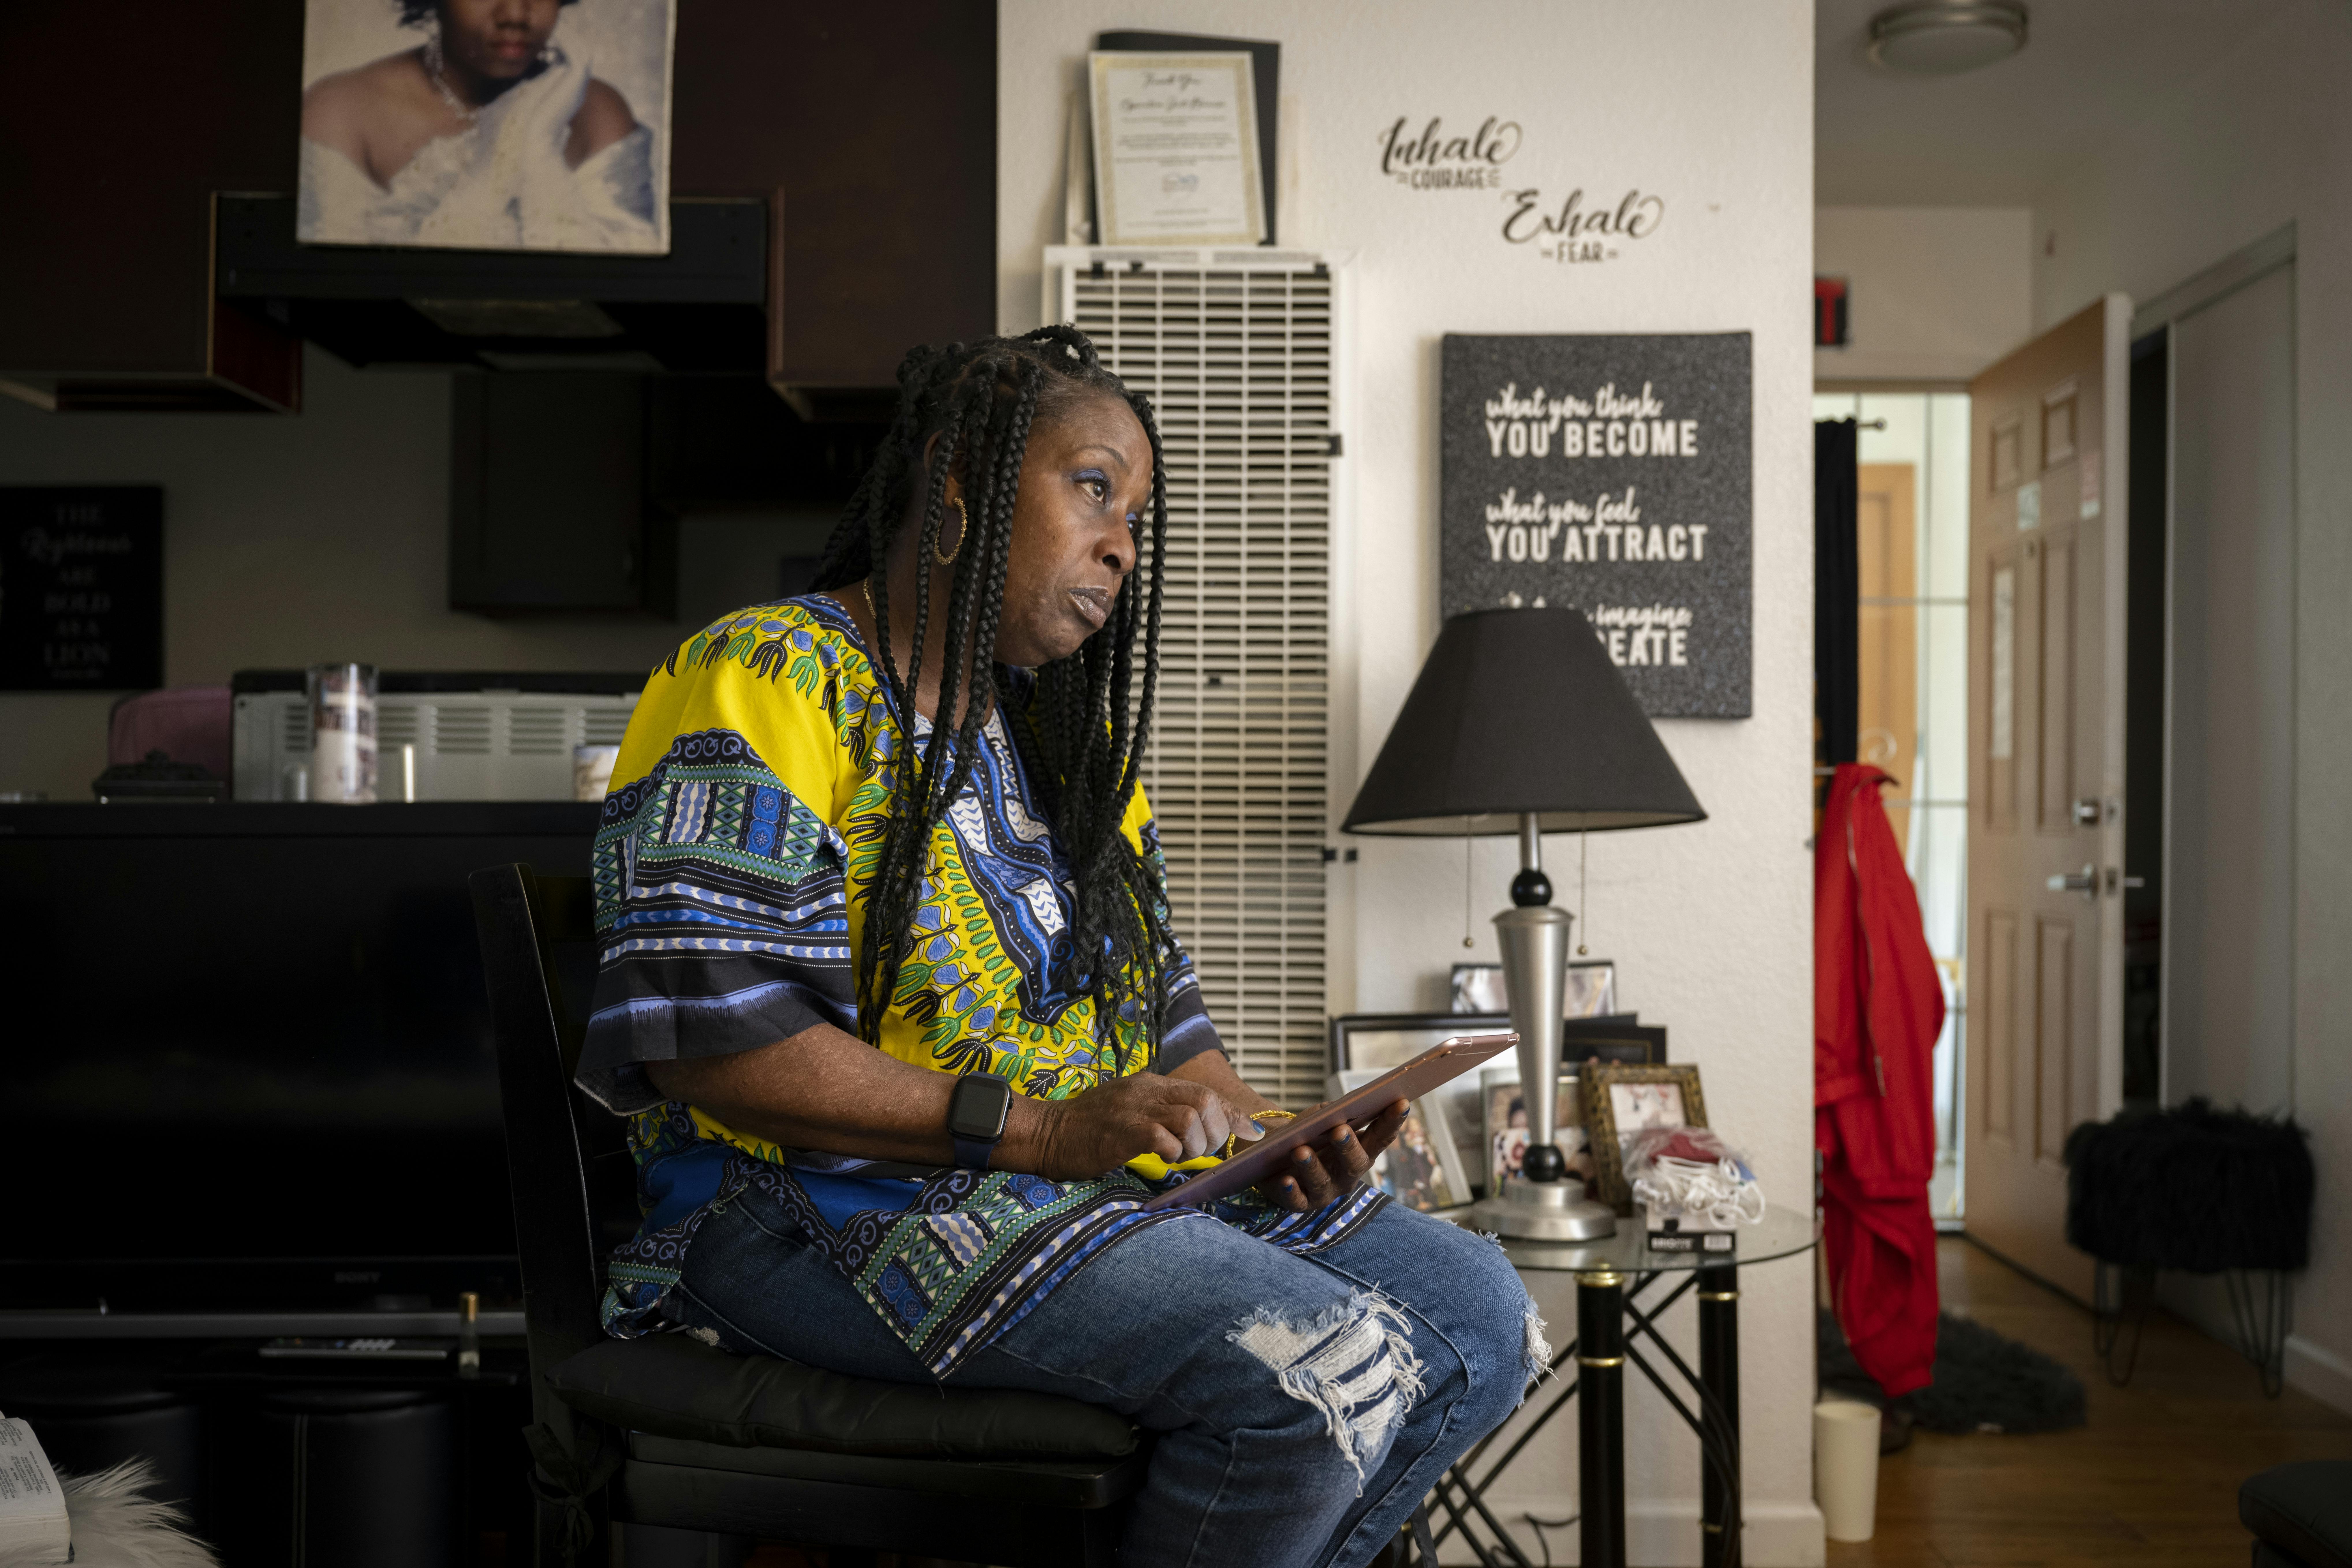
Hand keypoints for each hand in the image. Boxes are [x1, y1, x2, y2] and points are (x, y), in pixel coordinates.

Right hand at [1017, 1072, 1253, 1180]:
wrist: (1046, 1132)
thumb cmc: (1090, 1129)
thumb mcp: (1131, 1111)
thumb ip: (1163, 1113)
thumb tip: (1200, 1128)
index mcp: (1151, 1084)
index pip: (1205, 1092)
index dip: (1233, 1116)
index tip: (1251, 1134)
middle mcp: (1146, 1090)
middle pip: (1205, 1101)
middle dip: (1216, 1131)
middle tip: (1200, 1151)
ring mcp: (1133, 1109)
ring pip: (1190, 1117)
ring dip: (1195, 1144)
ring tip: (1179, 1156)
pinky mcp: (1121, 1131)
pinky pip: (1162, 1137)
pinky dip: (1172, 1152)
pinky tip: (1161, 1158)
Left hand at [1260, 1099, 1409, 1212]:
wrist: (1276, 1155)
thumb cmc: (1307, 1134)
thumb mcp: (1322, 1118)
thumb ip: (1337, 1110)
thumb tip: (1350, 1102)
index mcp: (1361, 1151)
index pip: (1381, 1137)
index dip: (1392, 1121)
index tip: (1402, 1102)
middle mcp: (1347, 1175)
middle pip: (1354, 1163)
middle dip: (1348, 1147)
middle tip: (1340, 1130)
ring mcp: (1325, 1191)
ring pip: (1322, 1181)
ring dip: (1312, 1166)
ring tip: (1300, 1151)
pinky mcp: (1300, 1202)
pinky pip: (1296, 1200)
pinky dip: (1291, 1190)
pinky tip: (1286, 1180)